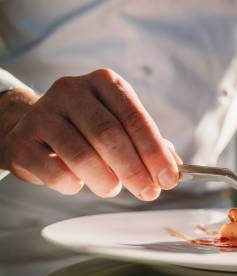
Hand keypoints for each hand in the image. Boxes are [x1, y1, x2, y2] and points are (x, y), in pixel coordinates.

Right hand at [0, 69, 179, 199]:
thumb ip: (149, 144)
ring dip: (105, 180)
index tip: (169, 179)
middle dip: (134, 170)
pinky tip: (78, 183)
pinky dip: (73, 185)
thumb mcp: (120, 125)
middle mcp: (73, 90)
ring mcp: (44, 112)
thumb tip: (175, 169)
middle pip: (110, 135)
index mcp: (104, 83)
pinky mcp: (22, 139)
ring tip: (112, 188)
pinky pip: (54, 171)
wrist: (32, 127)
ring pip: (82, 154)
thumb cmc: (86, 128)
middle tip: (148, 192)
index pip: (135, 118)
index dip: (154, 152)